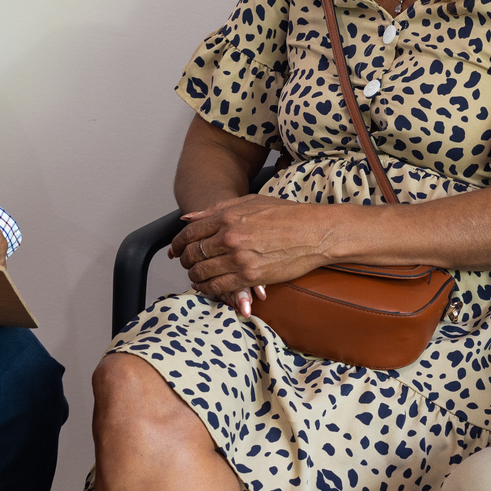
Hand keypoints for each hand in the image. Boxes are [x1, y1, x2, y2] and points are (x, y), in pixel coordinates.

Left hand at [168, 195, 339, 304]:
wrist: (315, 232)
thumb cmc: (286, 214)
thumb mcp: (249, 202)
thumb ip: (216, 210)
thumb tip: (187, 218)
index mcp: (228, 217)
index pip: (190, 233)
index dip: (178, 243)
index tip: (176, 249)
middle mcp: (230, 238)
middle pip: (192, 254)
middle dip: (184, 260)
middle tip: (185, 263)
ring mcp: (240, 258)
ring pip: (202, 273)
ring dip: (194, 276)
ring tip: (195, 275)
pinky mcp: (251, 276)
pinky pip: (218, 286)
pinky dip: (208, 288)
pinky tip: (207, 286)